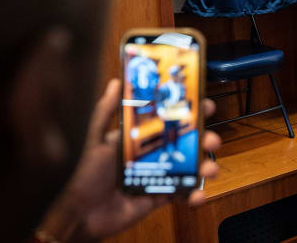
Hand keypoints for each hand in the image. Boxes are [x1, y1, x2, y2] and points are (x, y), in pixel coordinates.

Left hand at [40, 79, 221, 240]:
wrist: (85, 214)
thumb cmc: (89, 175)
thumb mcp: (98, 139)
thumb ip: (106, 111)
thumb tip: (116, 82)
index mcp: (143, 137)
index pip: (171, 120)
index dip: (190, 112)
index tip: (205, 105)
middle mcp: (155, 153)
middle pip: (188, 142)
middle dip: (205, 140)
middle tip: (211, 141)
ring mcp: (161, 175)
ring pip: (191, 167)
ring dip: (206, 167)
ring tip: (209, 169)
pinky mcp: (162, 196)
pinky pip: (184, 193)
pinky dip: (194, 195)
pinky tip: (197, 195)